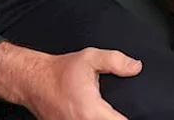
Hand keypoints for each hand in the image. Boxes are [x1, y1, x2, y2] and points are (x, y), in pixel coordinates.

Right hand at [0, 42, 140, 118]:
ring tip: (113, 114)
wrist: (33, 81)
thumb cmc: (60, 70)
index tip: (141, 114)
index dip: (131, 119)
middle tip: (120, 112)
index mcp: (92, 111)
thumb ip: (115, 61)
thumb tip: (136, 68)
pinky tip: (101, 117)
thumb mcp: (90, 58)